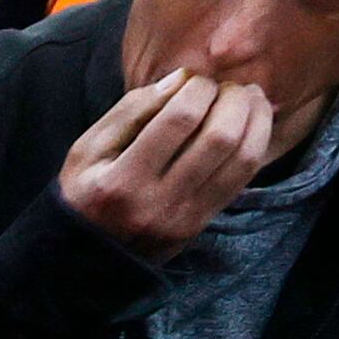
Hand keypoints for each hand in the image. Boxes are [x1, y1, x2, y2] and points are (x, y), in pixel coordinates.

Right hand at [60, 71, 273, 259]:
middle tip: (226, 87)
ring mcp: (182, 219)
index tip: (195, 81)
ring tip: (247, 98)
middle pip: (220, 137)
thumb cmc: (82, 194)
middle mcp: (155, 204)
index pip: (179, 119)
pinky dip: (256, 143)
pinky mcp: (199, 225)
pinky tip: (251, 123)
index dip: (198, 88)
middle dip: (234, 99)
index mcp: (120, 182)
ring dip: (255, 118)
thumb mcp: (86, 150)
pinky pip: (243, 178)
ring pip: (242, 158)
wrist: (83, 259)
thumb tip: (182, 80)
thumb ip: (129, 111)